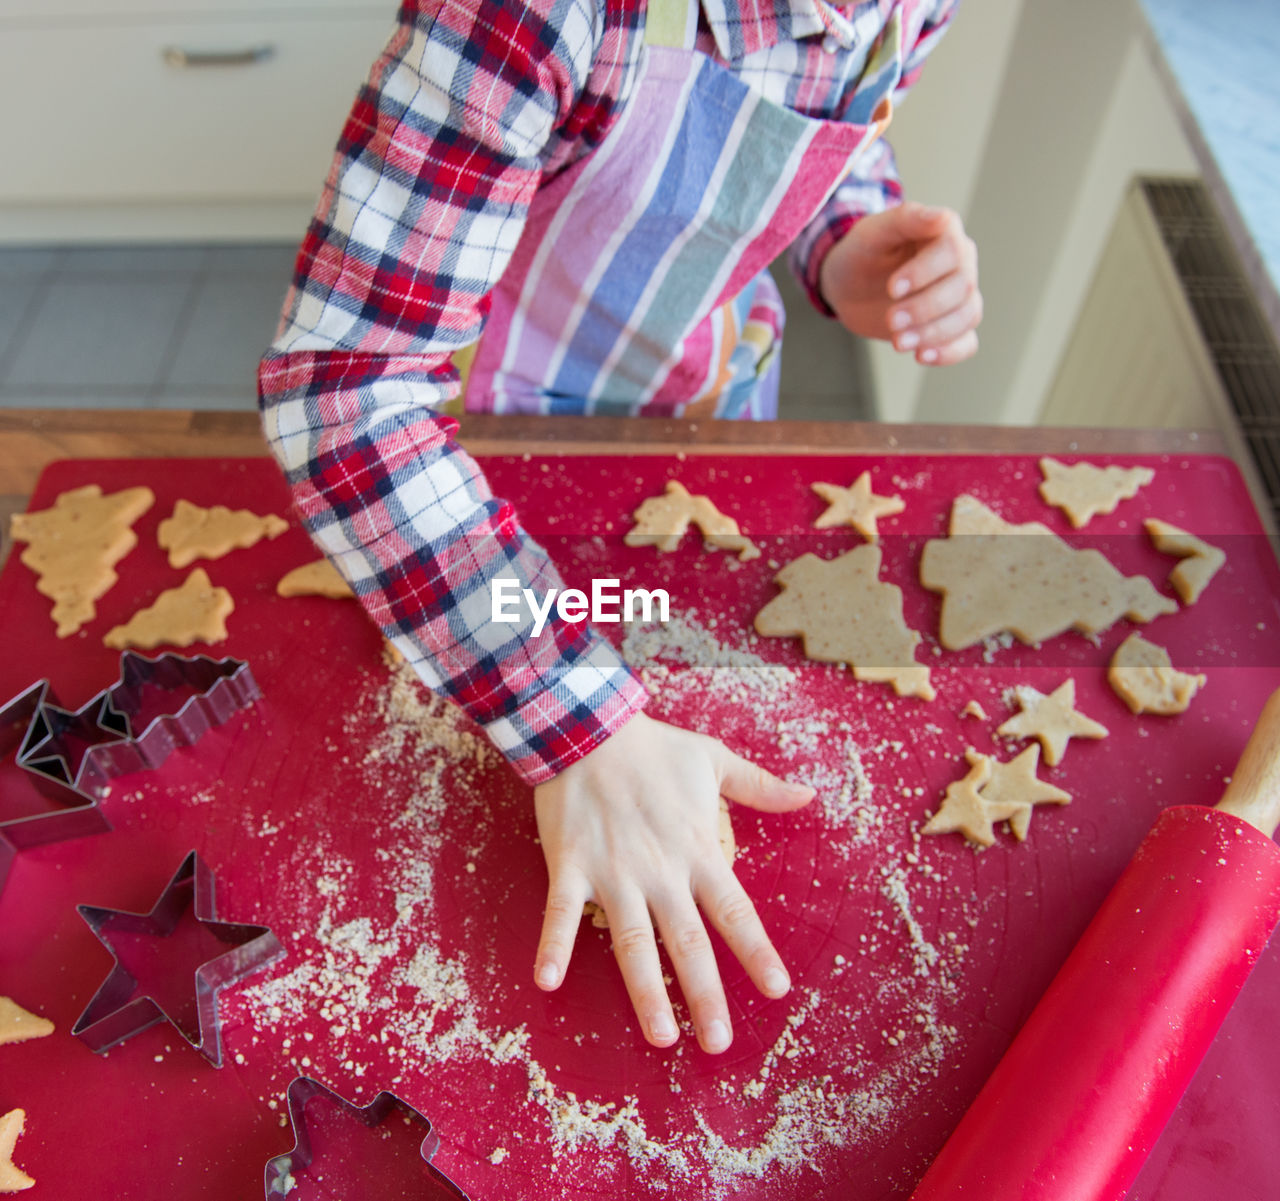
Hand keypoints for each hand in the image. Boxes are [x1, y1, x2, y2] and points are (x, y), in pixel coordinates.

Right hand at [531, 712, 814, 1052]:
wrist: (589, 726)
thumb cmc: (654, 747)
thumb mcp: (715, 760)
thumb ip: (761, 786)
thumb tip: (809, 796)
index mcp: (698, 849)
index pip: (735, 911)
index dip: (756, 952)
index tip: (776, 989)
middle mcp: (661, 870)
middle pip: (688, 942)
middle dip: (705, 994)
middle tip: (718, 1042)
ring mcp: (614, 872)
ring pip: (633, 942)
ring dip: (645, 990)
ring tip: (660, 1036)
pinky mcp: (572, 866)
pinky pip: (561, 914)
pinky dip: (554, 947)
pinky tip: (549, 983)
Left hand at [819, 201, 981, 365]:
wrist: (849, 285)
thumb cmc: (862, 252)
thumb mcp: (873, 231)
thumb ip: (906, 219)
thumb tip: (943, 217)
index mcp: (945, 234)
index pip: (953, 252)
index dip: (925, 273)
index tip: (892, 288)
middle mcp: (960, 264)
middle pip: (963, 288)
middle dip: (926, 308)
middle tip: (891, 320)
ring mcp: (958, 297)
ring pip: (967, 316)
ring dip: (934, 333)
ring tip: (898, 342)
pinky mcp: (950, 326)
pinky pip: (967, 342)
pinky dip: (950, 353)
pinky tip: (920, 356)